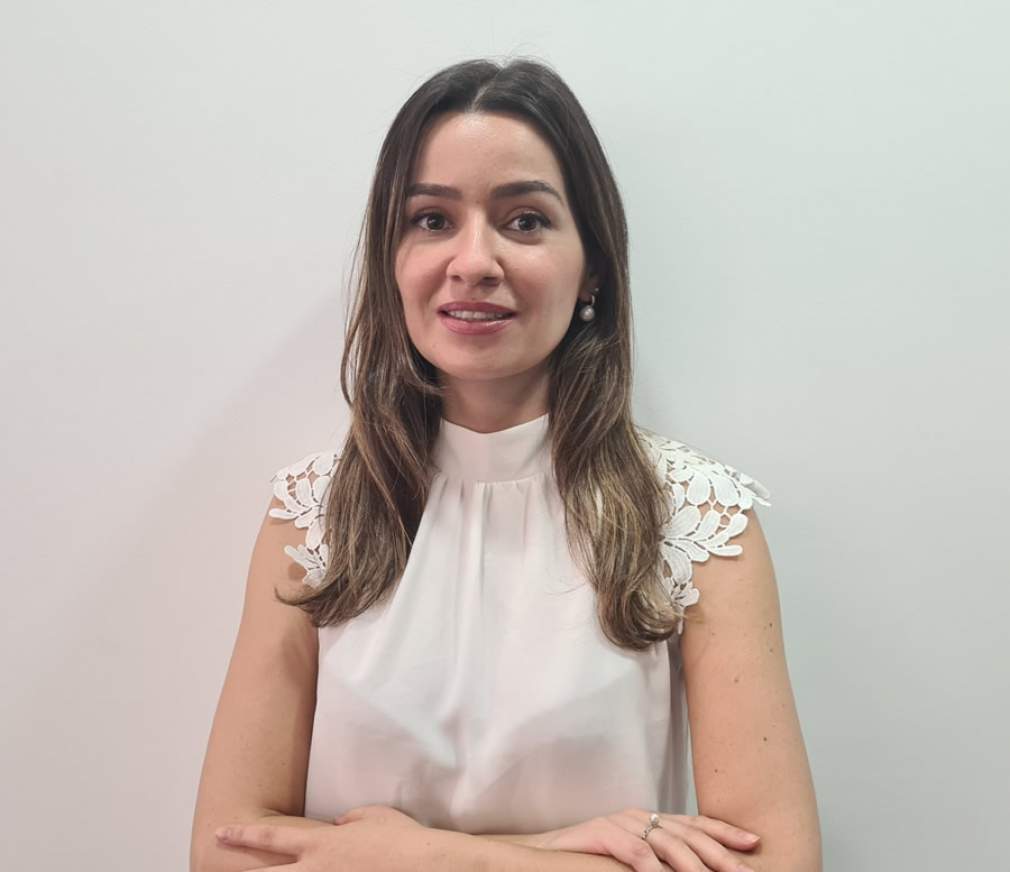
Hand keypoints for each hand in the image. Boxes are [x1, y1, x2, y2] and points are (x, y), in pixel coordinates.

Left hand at [214, 804, 426, 870]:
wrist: (427, 865)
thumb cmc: (403, 839)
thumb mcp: (374, 816)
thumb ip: (350, 819)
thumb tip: (338, 824)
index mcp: (321, 843)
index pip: (272, 837)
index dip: (243, 833)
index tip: (220, 831)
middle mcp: (317, 870)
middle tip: (210, 864)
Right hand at [531, 808, 760, 871]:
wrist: (544, 854)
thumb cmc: (590, 861)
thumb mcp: (632, 861)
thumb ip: (659, 863)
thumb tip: (695, 871)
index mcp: (651, 821)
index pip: (695, 823)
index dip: (725, 832)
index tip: (754, 842)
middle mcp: (641, 817)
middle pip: (688, 833)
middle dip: (721, 853)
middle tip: (745, 871)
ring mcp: (621, 822)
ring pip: (666, 841)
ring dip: (693, 863)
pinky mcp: (601, 832)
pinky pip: (633, 850)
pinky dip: (652, 865)